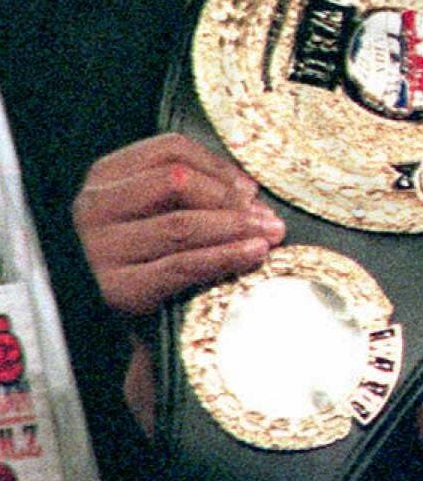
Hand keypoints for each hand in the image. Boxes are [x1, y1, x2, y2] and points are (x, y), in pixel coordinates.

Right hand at [73, 134, 285, 315]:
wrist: (99, 331)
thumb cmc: (137, 261)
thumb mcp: (148, 214)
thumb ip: (188, 192)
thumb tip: (249, 191)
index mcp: (104, 177)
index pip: (169, 150)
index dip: (218, 166)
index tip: (250, 188)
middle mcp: (95, 207)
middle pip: (177, 181)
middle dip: (230, 197)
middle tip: (267, 217)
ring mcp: (99, 249)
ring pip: (181, 224)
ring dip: (236, 227)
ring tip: (269, 234)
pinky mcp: (114, 290)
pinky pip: (180, 266)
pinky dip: (224, 257)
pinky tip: (253, 253)